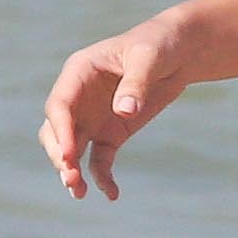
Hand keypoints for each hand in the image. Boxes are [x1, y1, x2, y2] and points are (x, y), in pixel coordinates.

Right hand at [40, 17, 189, 203]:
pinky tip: (112, 194)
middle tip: (70, 178)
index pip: (60, 104)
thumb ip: (136, 83)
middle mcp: (78, 96)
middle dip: (60, 154)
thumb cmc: (160, 43)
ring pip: (71, 149)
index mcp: (79, 71)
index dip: (60, 130)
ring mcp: (92, 117)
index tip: (68, 155)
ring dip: (71, 170)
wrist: (181, 51)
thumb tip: (124, 111)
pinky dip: (102, 177)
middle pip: (57, 130)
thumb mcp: (149, 57)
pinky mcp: (111, 133)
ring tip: (79, 192)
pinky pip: (99, 160)